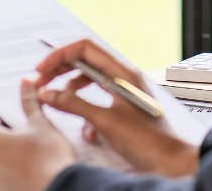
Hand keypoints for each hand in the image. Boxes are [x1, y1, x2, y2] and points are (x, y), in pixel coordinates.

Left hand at [0, 79, 75, 190]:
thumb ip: (30, 102)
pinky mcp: (4, 190)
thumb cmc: (50, 160)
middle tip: (16, 119)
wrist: (63, 188)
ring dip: (8, 148)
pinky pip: (5, 172)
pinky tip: (30, 162)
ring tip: (29, 144)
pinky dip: (13, 165)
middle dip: (1, 127)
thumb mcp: (41, 124)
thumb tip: (26, 84)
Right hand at [35, 38, 198, 176]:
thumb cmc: (147, 141)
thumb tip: (47, 93)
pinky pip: (97, 102)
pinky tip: (85, 130)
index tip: (41, 69)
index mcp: (122, 73)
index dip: (60, 55)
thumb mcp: (105, 121)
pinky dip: (85, 111)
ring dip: (70, 92)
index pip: (85, 48)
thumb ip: (74, 104)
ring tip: (56, 102)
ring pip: (89, 83)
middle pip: (84, 62)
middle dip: (60, 71)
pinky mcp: (122, 110)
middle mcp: (123, 78)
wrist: (171, 162)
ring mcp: (123, 94)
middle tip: (41, 83)